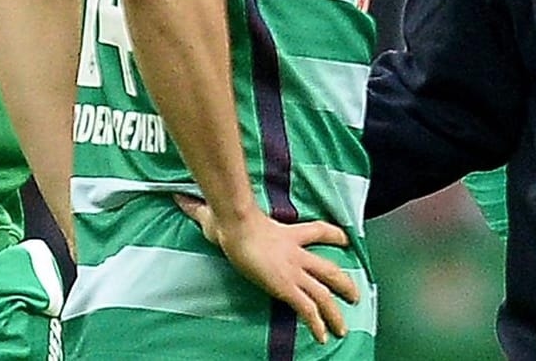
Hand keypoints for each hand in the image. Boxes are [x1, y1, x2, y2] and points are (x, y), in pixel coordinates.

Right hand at [174, 194, 359, 342]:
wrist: (236, 225)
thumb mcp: (218, 214)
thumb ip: (201, 209)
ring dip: (335, 312)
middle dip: (345, 285)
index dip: (334, 236)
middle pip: (330, 269)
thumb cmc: (229, 218)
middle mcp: (296, 255)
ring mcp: (293, 271)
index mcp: (288, 234)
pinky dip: (316, 323)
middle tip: (355, 296)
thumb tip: (181, 198)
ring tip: (343, 329)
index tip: (346, 240)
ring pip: (324, 293)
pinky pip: (307, 308)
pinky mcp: (286, 286)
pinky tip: (322, 336)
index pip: (320, 231)